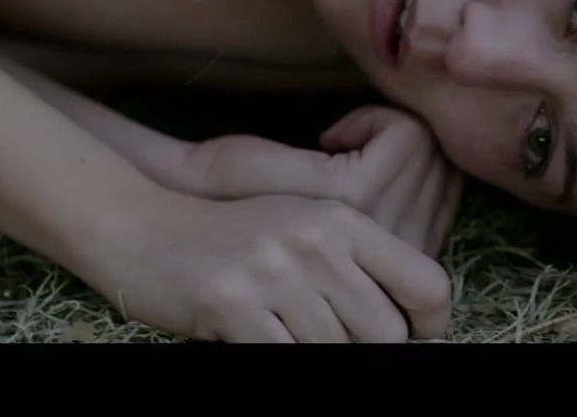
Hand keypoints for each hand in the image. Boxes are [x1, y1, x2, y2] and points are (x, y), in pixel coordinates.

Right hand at [108, 193, 452, 342]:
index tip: (410, 336)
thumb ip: (360, 263)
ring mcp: (273, 271)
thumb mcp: (303, 227)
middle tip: (329, 336)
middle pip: (387, 334)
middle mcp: (314, 239)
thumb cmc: (232, 237)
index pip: (429, 283)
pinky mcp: (233, 303)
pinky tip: (257, 336)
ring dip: (313, 351)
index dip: (431, 326)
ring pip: (336, 353)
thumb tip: (412, 329)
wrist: (145, 229)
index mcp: (342, 217)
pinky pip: (284, 359)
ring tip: (283, 329)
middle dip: (364, 348)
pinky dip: (276, 356)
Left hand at [182, 106, 463, 257]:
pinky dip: (373, 120)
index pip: (452, 187)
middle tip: (343, 152)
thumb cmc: (260, 194)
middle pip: (443, 165)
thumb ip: (401, 193)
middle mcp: (396, 247)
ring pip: (427, 148)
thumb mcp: (339, 201)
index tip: (354, 162)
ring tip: (334, 150)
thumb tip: (451, 162)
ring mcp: (378, 225)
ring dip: (385, 132)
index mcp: (397, 256)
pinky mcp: (356, 195)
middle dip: (399, 143)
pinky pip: (405, 134)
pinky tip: (328, 139)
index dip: (412, 160)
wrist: (202, 187)